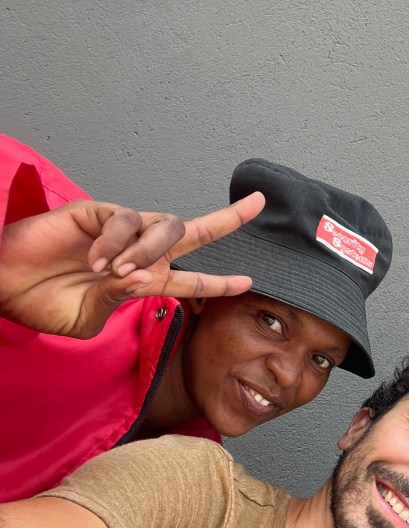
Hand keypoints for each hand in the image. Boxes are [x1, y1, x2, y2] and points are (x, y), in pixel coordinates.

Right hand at [0, 192, 263, 337]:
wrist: (4, 287)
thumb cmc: (43, 304)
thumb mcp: (87, 319)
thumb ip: (116, 301)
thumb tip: (142, 279)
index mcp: (145, 281)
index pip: (192, 281)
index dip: (220, 282)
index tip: (249, 281)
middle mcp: (140, 253)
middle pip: (194, 232)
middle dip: (229, 218)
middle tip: (258, 203)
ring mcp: (121, 231)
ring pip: (166, 226)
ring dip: (150, 250)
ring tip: (116, 273)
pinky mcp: (97, 214)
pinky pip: (124, 219)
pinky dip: (116, 242)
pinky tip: (95, 261)